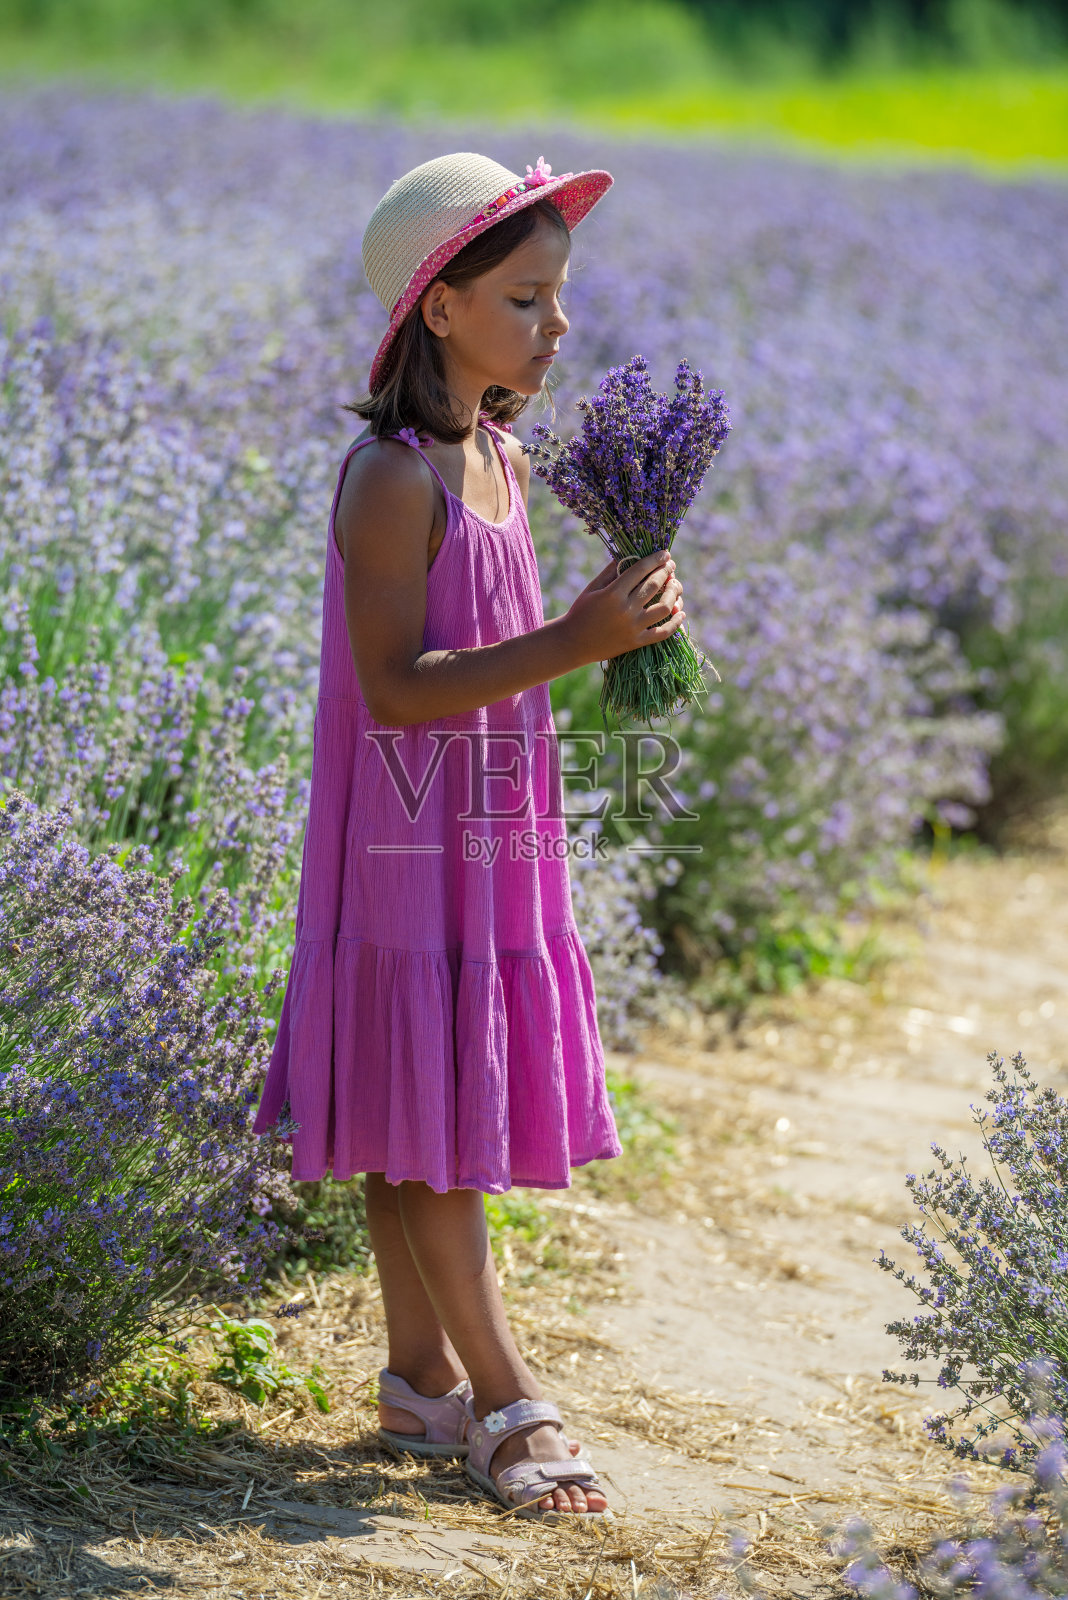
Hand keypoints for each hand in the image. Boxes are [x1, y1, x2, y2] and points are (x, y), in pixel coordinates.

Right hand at [563, 549, 684, 666]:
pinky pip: (663, 633)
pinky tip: (681, 612)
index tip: (665, 553)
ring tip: (675, 586)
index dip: (655, 559)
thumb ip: (611, 571)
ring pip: (664, 607)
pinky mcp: (636, 642)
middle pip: (654, 586)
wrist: (572, 643)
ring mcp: (633, 627)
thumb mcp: (592, 588)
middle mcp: (625, 609)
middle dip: (666, 572)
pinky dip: (675, 623)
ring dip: (674, 594)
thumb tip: (631, 554)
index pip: (640, 570)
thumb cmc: (581, 612)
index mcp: (613, 593)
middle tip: (671, 565)